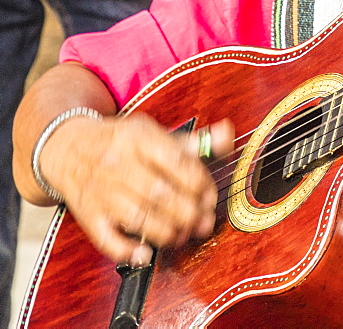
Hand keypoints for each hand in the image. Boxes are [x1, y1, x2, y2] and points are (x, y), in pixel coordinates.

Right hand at [39, 114, 233, 267]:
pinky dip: (127, 250)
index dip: (199, 183)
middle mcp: (119, 164)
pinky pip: (106, 238)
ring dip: (166, 232)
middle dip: (188, 212)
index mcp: (140, 139)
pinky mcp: (89, 215)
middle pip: (160, 193)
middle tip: (203, 223)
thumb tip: (227, 137)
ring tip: (183, 235)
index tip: (210, 197)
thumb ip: (193, 141)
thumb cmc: (121, 142)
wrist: (70, 148)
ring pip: (138, 217)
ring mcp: (102, 192)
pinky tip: (146, 254)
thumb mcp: (154, 133)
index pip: (177, 162)